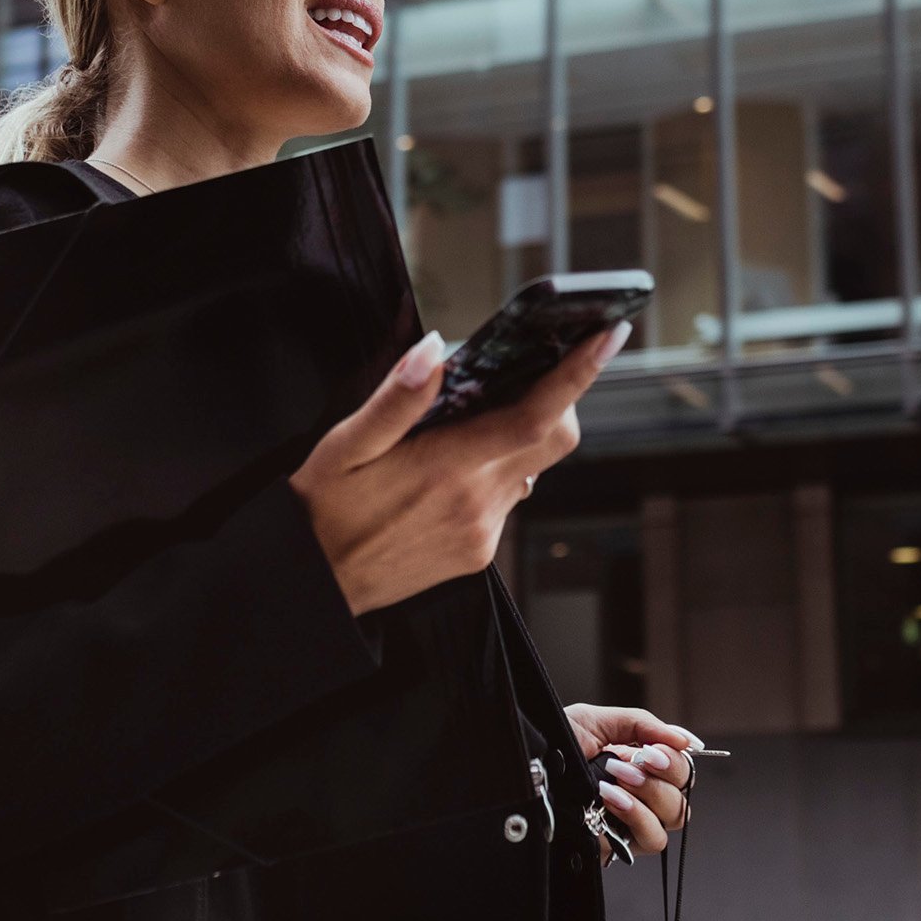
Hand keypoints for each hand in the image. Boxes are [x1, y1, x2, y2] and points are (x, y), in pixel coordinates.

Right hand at [291, 323, 628, 615]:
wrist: (313, 586)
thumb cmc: (322, 509)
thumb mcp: (344, 444)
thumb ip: (397, 397)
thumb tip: (434, 348)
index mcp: (446, 467)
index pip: (536, 413)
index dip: (579, 372)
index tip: (608, 335)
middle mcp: (476, 503)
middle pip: (555, 438)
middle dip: (557, 399)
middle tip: (525, 374)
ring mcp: (482, 532)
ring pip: (534, 467)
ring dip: (521, 436)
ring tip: (472, 422)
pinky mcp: (480, 553)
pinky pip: (510, 498)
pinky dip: (498, 471)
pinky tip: (454, 469)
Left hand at [566, 704, 701, 857]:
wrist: (526, 773)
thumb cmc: (552, 747)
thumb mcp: (595, 721)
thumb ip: (641, 724)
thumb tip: (685, 740)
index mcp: (638, 765)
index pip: (680, 768)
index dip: (675, 758)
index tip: (656, 750)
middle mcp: (640, 795)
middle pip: (683, 793)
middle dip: (663, 773)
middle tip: (636, 762)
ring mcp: (632, 822)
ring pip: (674, 817)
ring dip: (650, 794)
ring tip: (615, 779)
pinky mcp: (621, 845)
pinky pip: (652, 838)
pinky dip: (637, 815)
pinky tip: (611, 799)